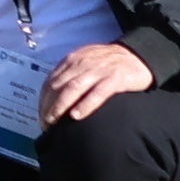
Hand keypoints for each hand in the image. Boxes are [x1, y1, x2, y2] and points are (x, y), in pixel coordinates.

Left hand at [37, 36, 158, 126]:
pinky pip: (98, 92)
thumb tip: (53, 97)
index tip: (40, 116)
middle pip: (59, 86)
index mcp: (73, 60)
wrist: (139, 55)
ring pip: (73, 88)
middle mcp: (83, 63)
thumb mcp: (86, 62)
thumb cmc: (109, 63)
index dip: (43, 100)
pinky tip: (76, 116)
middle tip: (45, 124)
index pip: (51, 81)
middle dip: (48, 107)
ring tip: (55, 123)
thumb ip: (71, 74)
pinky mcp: (116, 78)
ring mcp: (99, 70)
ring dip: (61, 107)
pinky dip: (85, 104)